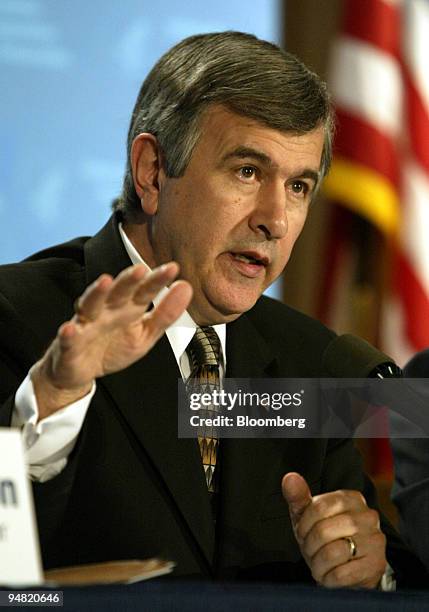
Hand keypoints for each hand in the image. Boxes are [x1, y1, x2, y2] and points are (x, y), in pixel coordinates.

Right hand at [31, 262, 191, 419]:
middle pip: (117, 292)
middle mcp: (107, 311)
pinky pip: (68, 337)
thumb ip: (166, 314)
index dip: (157, 280)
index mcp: (128, 308)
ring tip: (105, 281)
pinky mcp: (70, 344)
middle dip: (128, 280)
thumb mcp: (145, 334)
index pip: (144, 291)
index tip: (173, 269)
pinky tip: (71, 328)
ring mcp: (87, 325)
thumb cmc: (113, 348)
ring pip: (90, 305)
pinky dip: (69, 333)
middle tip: (141, 269)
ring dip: (96, 293)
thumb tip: (186, 287)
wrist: (81, 371)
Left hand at [282, 472, 386, 587]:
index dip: (304, 524)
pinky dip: (328, 578)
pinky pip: (342, 574)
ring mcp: (375, 540)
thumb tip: (290, 477)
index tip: (302, 533)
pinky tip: (330, 576)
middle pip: (324, 531)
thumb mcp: (308, 516)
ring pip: (332, 553)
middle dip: (309, 545)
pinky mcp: (376, 565)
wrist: (349, 570)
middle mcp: (368, 516)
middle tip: (310, 551)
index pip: (319, 507)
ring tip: (319, 564)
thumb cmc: (325, 538)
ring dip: (317, 564)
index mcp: (351, 498)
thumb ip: (298, 496)